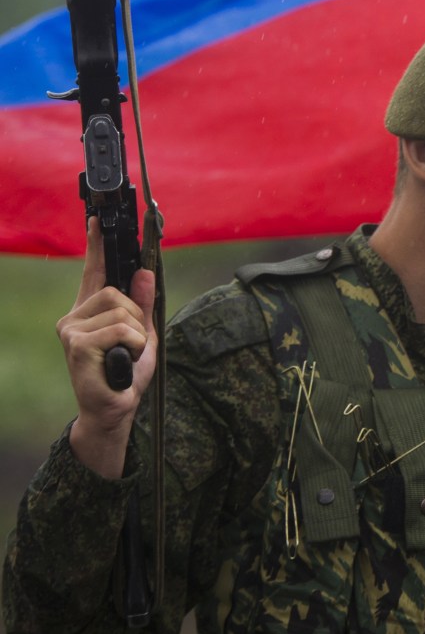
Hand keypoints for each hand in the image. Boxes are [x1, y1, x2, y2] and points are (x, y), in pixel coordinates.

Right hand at [57, 217, 156, 475]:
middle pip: (116, 291)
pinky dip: (133, 343)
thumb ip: (142, 305)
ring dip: (136, 333)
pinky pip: (120, 328)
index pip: (93, 271)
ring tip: (126, 355)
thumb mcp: (143, 334)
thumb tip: (143, 272)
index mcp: (89, 311)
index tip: (97, 221)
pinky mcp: (77, 345)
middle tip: (132, 342)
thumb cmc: (125, 375)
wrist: (113, 411)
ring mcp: (72, 330)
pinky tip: (123, 361)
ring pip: (120, 310)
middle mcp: (74, 317)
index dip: (96, 245)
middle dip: (136, 316)